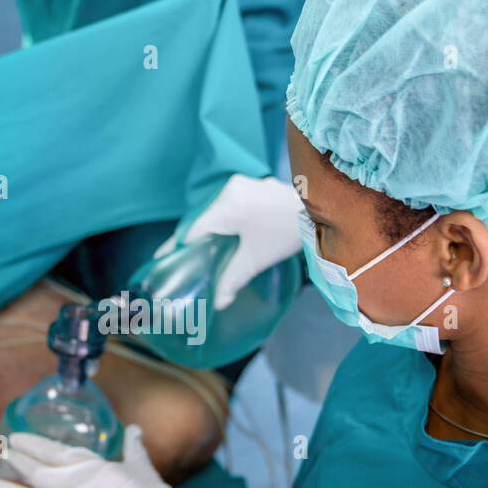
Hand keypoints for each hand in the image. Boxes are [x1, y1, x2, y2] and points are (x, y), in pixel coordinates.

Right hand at [156, 174, 303, 309]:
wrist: (323, 214)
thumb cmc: (287, 235)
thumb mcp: (255, 260)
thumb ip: (231, 280)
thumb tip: (217, 302)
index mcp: (227, 205)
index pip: (192, 229)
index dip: (177, 248)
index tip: (164, 261)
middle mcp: (231, 189)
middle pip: (202, 218)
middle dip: (194, 240)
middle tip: (183, 260)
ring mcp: (244, 185)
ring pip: (217, 211)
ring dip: (211, 230)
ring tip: (204, 252)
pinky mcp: (255, 186)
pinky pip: (231, 205)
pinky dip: (226, 221)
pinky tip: (228, 237)